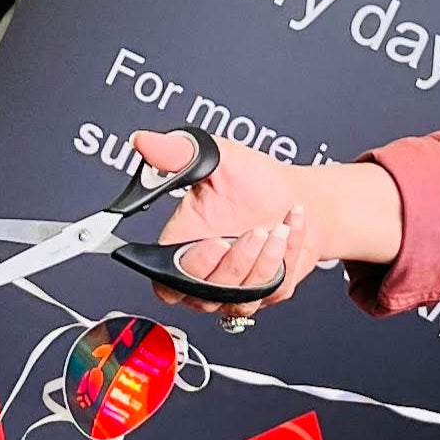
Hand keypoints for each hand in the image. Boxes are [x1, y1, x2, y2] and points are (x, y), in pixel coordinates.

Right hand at [132, 132, 400, 320]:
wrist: (297, 195)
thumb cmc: (251, 180)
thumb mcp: (217, 159)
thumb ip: (177, 153)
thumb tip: (143, 141)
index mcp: (182, 245)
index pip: (166, 282)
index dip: (185, 271)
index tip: (212, 242)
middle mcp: (207, 273)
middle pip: (207, 295)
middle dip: (235, 262)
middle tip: (255, 230)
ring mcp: (238, 289)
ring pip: (242, 298)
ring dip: (265, 260)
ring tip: (278, 226)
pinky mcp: (269, 293)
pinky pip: (275, 289)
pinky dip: (288, 256)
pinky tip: (291, 227)